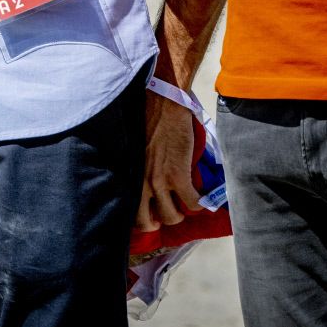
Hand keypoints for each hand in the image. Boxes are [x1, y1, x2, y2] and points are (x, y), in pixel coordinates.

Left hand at [136, 89, 202, 232]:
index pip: (126, 209)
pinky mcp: (178, 175)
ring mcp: (158, 180)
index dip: (139, 218)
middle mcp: (139, 182)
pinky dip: (199, 204)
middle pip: (146, 222)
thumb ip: (137, 169)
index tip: (148, 217)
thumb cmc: (147, 122)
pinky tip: (200, 197)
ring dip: (180, 214)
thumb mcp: (134, 151)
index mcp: (127, 175)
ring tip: (183, 205)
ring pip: (171, 217)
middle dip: (157, 222)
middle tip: (166, 213)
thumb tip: (145, 184)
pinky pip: (192, 203)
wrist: (163, 105)